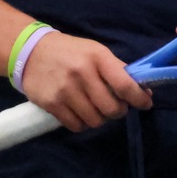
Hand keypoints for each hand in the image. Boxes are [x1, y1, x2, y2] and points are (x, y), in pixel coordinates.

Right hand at [17, 32, 150, 132]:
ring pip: (95, 121)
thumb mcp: (95, 51)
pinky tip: (80, 113)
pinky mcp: (52, 104)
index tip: (146, 103)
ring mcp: (66, 90)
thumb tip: (143, 89)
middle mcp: (82, 73)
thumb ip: (117, 69)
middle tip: (114, 107)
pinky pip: (76, 126)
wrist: (30, 51)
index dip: (139, 98)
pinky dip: (82, 123)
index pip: (125, 84)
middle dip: (117, 111)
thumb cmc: (70, 51)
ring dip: (99, 118)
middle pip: (112, 109)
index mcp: (97, 57)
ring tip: (94, 108)